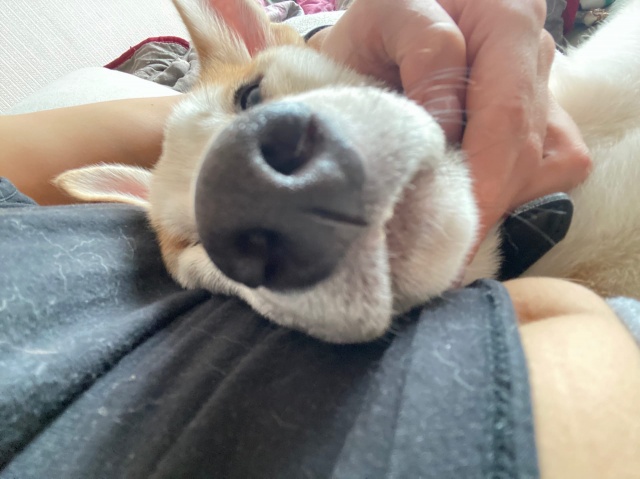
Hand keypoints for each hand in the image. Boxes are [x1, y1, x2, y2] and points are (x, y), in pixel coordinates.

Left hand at [310, 0, 591, 244]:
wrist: (380, 41)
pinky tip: (475, 196)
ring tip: (449, 216)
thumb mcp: (386, 19)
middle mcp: (534, 54)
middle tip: (445, 253)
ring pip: (544, 166)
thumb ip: (424, 52)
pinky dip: (516, 192)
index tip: (455, 237)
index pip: (505, 116)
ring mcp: (541, 90)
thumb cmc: (377, 32)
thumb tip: (452, 128)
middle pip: (526, 149)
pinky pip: (553, 169)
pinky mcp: (541, 120)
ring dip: (497, 200)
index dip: (482, 184)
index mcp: (506, 19)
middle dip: (485, 206)